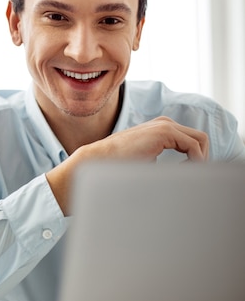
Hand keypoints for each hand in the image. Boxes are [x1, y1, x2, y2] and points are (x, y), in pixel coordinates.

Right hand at [46, 116, 208, 214]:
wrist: (98, 160)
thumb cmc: (118, 164)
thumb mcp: (146, 160)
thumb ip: (165, 161)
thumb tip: (183, 177)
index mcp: (160, 129)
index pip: (191, 141)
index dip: (195, 159)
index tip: (188, 176)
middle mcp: (164, 123)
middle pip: (200, 139)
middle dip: (201, 158)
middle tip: (192, 176)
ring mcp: (164, 125)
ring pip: (200, 141)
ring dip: (200, 160)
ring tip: (187, 176)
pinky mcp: (164, 132)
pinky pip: (194, 146)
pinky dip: (195, 161)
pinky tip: (182, 172)